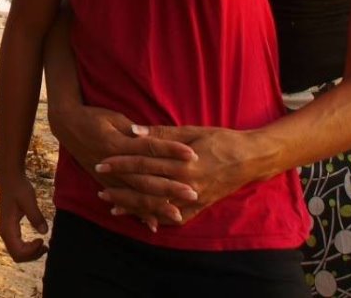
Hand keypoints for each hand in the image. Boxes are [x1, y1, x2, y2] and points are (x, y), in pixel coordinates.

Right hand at [0, 172, 48, 261]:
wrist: (10, 177)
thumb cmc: (19, 187)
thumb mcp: (29, 200)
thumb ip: (36, 216)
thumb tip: (45, 232)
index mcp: (7, 228)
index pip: (18, 252)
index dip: (32, 252)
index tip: (43, 240)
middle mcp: (4, 232)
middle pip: (17, 256)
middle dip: (32, 255)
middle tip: (46, 246)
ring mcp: (6, 231)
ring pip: (17, 252)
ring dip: (31, 253)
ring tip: (44, 245)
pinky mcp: (10, 228)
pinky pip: (18, 245)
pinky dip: (28, 247)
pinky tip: (38, 240)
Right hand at [47, 100, 199, 228]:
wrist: (68, 125)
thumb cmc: (94, 117)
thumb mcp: (115, 118)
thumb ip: (134, 131)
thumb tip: (154, 138)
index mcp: (118, 143)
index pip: (150, 148)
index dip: (171, 150)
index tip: (192, 154)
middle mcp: (113, 164)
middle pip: (145, 177)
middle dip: (170, 186)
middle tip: (193, 192)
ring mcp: (108, 176)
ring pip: (135, 195)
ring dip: (156, 206)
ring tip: (177, 214)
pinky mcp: (104, 183)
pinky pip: (124, 202)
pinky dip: (137, 214)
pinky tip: (152, 224)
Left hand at [95, 124, 260, 223]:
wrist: (251, 158)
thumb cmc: (221, 139)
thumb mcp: (191, 130)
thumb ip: (160, 133)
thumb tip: (133, 132)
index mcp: (182, 162)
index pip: (143, 163)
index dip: (121, 163)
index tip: (101, 163)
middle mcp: (187, 184)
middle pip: (146, 187)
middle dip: (121, 188)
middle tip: (100, 188)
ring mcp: (194, 198)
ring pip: (158, 206)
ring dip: (134, 207)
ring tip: (113, 207)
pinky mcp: (201, 207)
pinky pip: (177, 217)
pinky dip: (158, 219)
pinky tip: (143, 220)